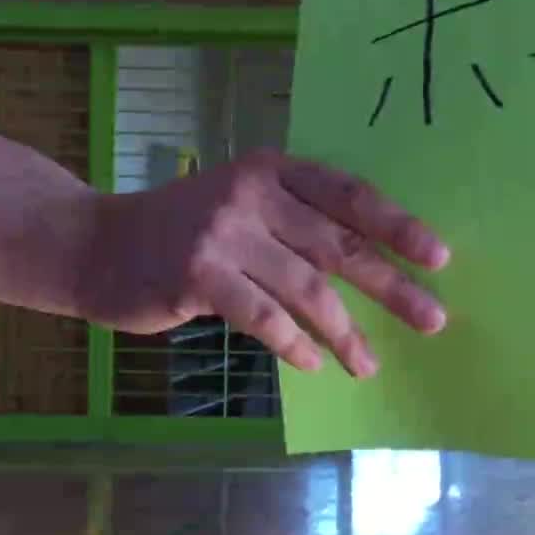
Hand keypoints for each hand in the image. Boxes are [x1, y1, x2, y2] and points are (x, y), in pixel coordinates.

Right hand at [80, 150, 449, 376]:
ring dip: (346, 332)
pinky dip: (295, 345)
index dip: (397, 226)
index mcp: (273, 169)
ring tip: (370, 364)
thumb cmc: (185, 231)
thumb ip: (296, 220)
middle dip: (392, 287)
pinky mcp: (197, 276)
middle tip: (433, 319)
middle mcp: (251, 195)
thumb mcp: (243, 204)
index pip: (349, 194)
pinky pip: (264, 318)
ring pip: (307, 289)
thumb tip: (377, 265)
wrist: (96, 246)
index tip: (438, 257)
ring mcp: (223, 235)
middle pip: (339, 245)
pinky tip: (314, 365)